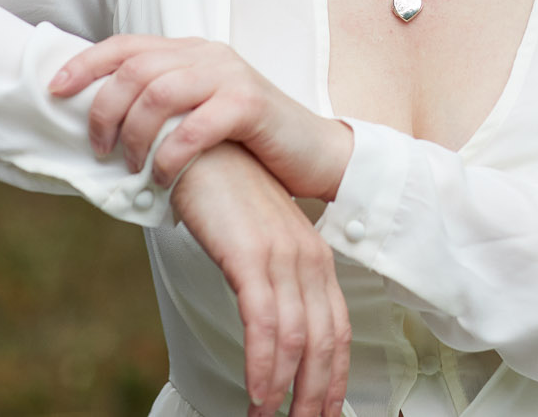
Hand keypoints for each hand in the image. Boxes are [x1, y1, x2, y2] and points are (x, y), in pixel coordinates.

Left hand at [48, 35, 353, 199]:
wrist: (315, 152)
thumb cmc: (250, 142)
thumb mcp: (200, 114)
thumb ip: (162, 108)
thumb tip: (101, 127)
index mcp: (191, 51)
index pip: (126, 45)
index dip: (85, 65)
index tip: (54, 91)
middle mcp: (208, 55)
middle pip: (134, 70)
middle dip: (105, 111)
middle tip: (99, 149)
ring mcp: (230, 76)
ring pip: (158, 94)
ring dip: (133, 135)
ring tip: (130, 167)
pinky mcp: (249, 105)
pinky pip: (194, 126)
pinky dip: (170, 155)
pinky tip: (164, 177)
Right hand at [176, 143, 350, 416]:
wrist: (199, 146)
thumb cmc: (224, 196)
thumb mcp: (258, 242)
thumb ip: (272, 282)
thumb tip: (272, 330)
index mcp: (316, 258)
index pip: (337, 332)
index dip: (335, 379)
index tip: (326, 412)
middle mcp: (309, 259)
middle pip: (325, 344)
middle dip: (318, 396)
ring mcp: (283, 257)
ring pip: (297, 341)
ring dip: (285, 393)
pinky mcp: (250, 255)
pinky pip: (264, 323)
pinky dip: (264, 365)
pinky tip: (258, 394)